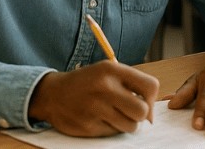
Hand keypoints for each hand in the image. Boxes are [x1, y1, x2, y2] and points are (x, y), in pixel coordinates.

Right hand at [28, 61, 158, 136]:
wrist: (52, 94)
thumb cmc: (88, 83)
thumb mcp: (108, 71)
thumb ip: (132, 84)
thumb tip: (151, 114)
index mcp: (112, 70)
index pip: (150, 85)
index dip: (151, 98)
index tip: (144, 102)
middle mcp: (104, 87)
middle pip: (142, 111)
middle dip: (140, 115)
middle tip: (130, 112)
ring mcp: (95, 108)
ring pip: (130, 126)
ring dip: (126, 124)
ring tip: (114, 115)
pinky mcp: (88, 126)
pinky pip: (113, 134)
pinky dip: (111, 129)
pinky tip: (100, 119)